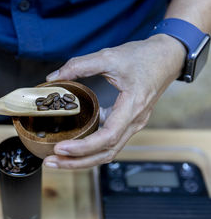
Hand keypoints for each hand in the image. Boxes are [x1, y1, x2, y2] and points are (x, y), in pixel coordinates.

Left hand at [44, 34, 185, 168]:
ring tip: (58, 158)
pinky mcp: (128, 122)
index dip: (83, 147)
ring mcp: (133, 124)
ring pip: (108, 151)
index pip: (108, 137)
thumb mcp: (109, 56)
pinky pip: (109, 142)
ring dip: (83, 159)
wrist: (167, 57)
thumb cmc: (144, 57)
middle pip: (106, 153)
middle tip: (52, 161)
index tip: (61, 148)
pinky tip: (73, 145)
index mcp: (133, 107)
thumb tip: (53, 77)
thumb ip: (79, 65)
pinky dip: (91, 148)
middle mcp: (134, 122)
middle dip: (77, 161)